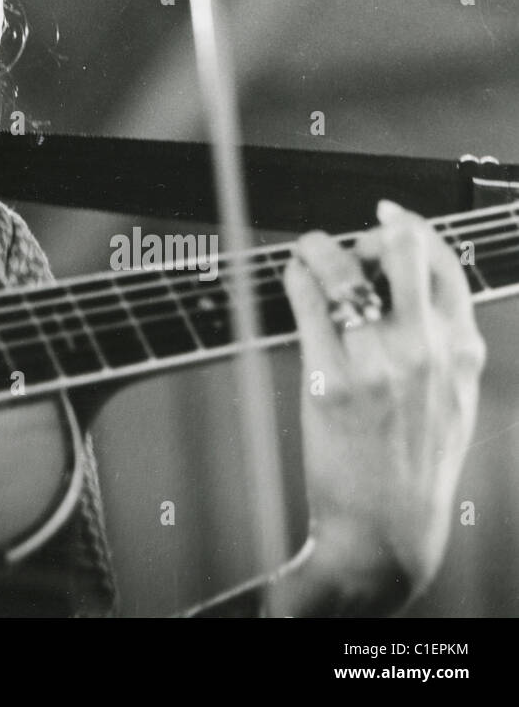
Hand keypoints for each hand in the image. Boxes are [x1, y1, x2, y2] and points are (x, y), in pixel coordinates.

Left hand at [278, 199, 485, 613]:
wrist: (385, 536)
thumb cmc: (411, 467)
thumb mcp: (451, 403)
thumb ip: (441, 346)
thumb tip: (407, 289)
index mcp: (460, 353)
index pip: (443, 262)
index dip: (412, 228)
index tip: (389, 215)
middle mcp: (424, 351)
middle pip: (400, 249)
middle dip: (369, 231)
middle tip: (348, 240)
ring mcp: (377, 363)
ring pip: (342, 265)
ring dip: (318, 247)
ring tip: (308, 254)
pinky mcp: (330, 378)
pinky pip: (305, 298)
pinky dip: (294, 275)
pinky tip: (291, 277)